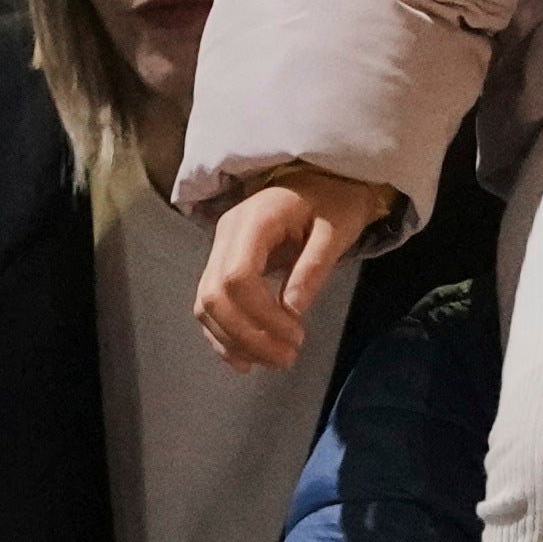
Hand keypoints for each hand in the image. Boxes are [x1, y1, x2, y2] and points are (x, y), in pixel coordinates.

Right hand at [195, 166, 389, 371]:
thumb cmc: (335, 201)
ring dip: (235, 340)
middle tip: (287, 359)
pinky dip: (224, 334)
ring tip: (274, 361)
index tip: (296, 337)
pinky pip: (211, 304)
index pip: (236, 277)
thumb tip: (292, 311)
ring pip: (207, 304)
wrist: (322, 180)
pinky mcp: (222, 264)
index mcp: (253, 220)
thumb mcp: (336, 230)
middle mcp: (225, 234)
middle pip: (214, 295)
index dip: (261, 315)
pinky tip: (244, 359)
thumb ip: (313, 267)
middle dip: (246, 335)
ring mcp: (219, 249)